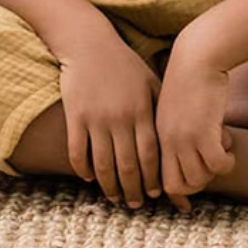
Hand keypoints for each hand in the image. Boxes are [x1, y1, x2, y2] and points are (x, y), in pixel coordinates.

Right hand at [57, 33, 165, 209]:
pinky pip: (78, 151)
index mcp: (140, 109)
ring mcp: (95, 118)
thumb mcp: (148, 80)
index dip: (153, 177)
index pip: (150, 154)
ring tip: (114, 197)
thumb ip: (159, 106)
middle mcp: (119, 117)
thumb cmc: (123, 62)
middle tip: (135, 204)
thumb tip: (173, 134)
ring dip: (109, 186)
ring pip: (102, 164)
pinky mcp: (74, 116)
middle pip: (127, 164)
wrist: (88, 43)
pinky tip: (89, 178)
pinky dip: (83, 169)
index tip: (155, 194)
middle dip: (133, 189)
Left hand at [154, 42, 235, 206]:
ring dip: (213, 172)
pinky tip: (229, 147)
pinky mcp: (203, 131)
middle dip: (196, 183)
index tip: (190, 192)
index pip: (159, 178)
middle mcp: (167, 140)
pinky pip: (217, 165)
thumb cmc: (191, 77)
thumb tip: (187, 148)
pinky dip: (226, 163)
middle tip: (210, 165)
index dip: (177, 189)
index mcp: (157, 135)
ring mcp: (184, 138)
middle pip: (177, 185)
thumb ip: (176, 128)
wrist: (198, 54)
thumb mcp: (176, 106)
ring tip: (221, 152)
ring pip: (198, 179)